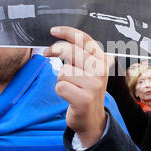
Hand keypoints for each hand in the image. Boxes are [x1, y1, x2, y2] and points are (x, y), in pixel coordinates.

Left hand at [43, 26, 107, 147]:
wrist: (92, 119)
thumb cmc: (86, 91)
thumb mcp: (89, 70)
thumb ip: (79, 55)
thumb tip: (58, 41)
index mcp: (103, 60)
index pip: (84, 39)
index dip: (67, 32)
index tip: (53, 31)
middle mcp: (101, 71)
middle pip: (70, 51)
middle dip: (55, 50)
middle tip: (48, 53)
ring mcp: (94, 85)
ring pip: (63, 71)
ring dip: (61, 78)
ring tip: (70, 86)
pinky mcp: (84, 99)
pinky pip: (60, 86)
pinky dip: (60, 91)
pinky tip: (70, 96)